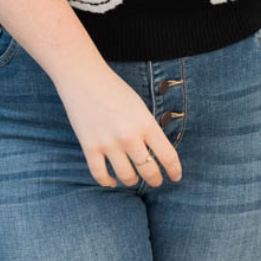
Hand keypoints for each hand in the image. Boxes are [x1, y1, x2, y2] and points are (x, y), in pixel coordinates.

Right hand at [53, 66, 182, 189]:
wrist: (84, 78)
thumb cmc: (114, 90)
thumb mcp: (140, 108)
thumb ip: (148, 130)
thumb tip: (155, 155)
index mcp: (146, 124)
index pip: (168, 156)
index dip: (174, 171)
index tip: (176, 177)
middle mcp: (129, 136)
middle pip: (149, 171)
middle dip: (155, 180)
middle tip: (155, 181)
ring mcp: (109, 143)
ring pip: (127, 177)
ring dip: (132, 181)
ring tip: (133, 179)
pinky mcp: (90, 147)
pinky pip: (100, 175)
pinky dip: (108, 182)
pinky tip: (113, 182)